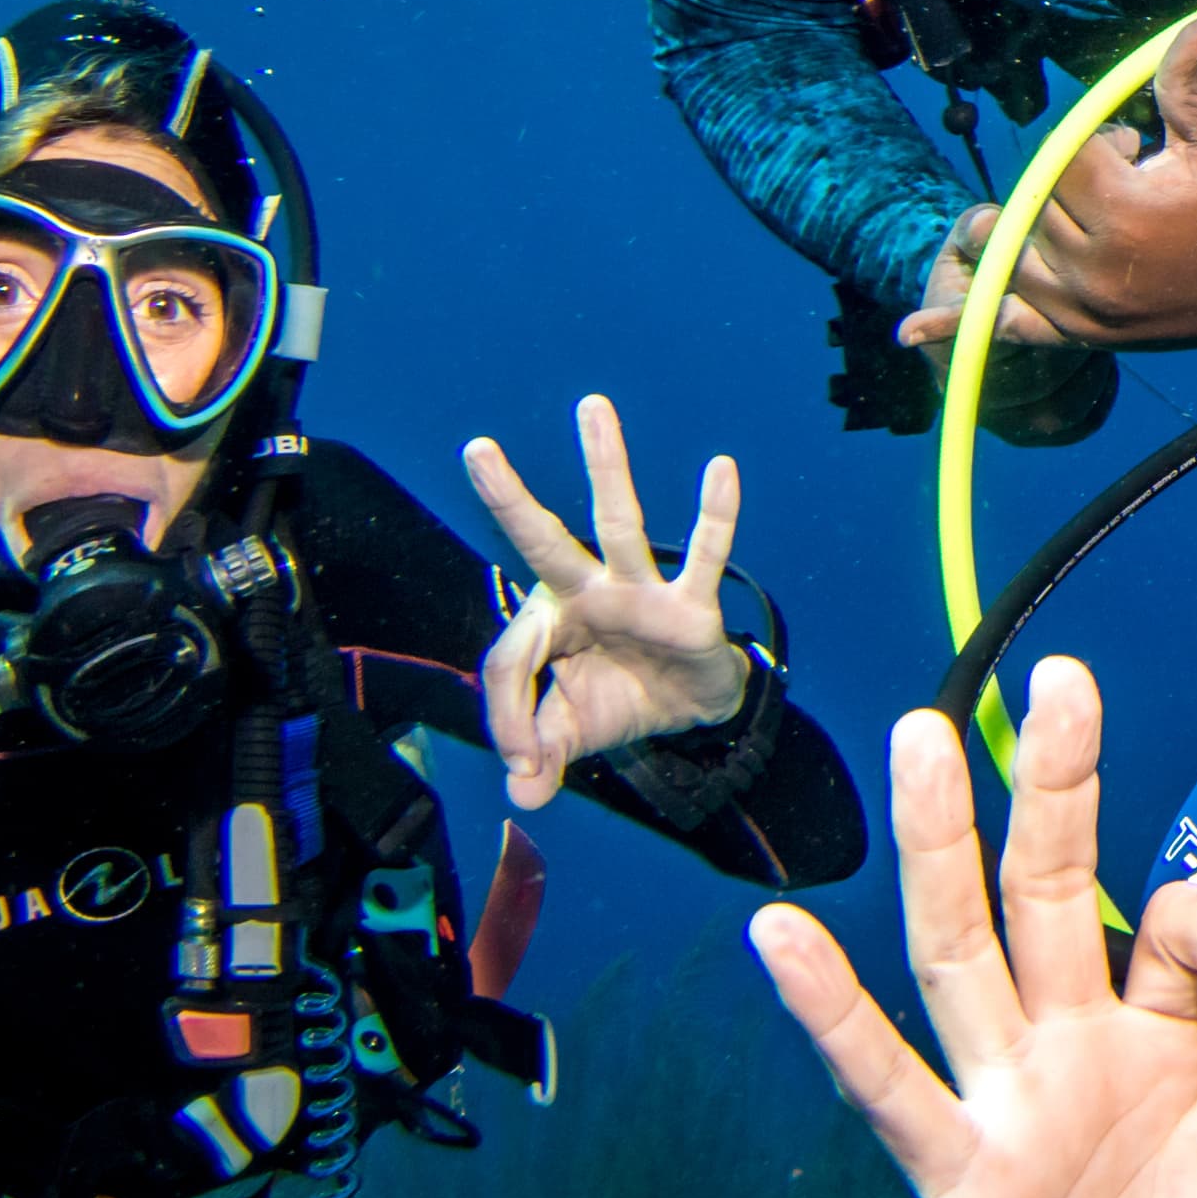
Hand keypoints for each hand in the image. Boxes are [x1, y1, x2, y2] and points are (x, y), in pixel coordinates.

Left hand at [466, 396, 754, 812]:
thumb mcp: (570, 736)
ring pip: (617, 523)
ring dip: (604, 466)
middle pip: (541, 541)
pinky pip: (705, 555)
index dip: (507, 716)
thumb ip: (538, 757)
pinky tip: (720, 469)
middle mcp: (588, 593)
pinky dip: (715, 515)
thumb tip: (523, 791)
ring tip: (590, 407)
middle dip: (507, 500)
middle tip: (475, 450)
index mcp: (550, 622)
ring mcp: (639, 592)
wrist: (689, 713)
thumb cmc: (619, 702)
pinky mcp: (690, 604)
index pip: (511, 657)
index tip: (524, 763)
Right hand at [750, 661, 1196, 1197]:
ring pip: (964, 947)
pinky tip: (783, 941)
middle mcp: (1076, 1043)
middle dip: (1056, 782)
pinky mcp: (964, 1171)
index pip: (1186, 923)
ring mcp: (1011, 1098)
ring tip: (925, 738)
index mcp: (1163, 1033)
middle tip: (1060, 682)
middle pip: (1052, 884)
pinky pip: (888, 1084)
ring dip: (943, 844)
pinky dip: (828, 1013)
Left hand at [894, 21, 1196, 352]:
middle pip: (1035, 202)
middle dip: (1065, 181)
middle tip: (1114, 181)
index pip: (1066, 157)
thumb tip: (1194, 24)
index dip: (1096, 142)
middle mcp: (1093, 267)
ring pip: (1011, 253)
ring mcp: (1080, 308)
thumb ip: (1190, 85)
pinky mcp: (1077, 335)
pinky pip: (1006, 328)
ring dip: (1012, 228)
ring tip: (1041, 214)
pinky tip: (914, 330)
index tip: (1128, 146)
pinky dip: (960, 325)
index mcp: (1127, 214)